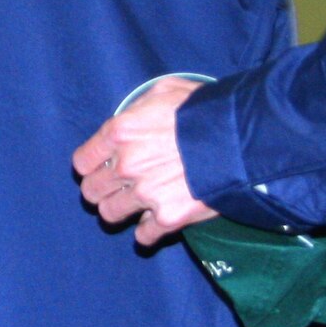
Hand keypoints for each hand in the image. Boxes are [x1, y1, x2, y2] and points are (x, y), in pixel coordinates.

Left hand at [73, 76, 219, 244]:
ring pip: (110, 214)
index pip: (82, 162)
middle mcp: (126, 166)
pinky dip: (148, 232)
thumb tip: (132, 117)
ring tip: (135, 205)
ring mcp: (146, 194)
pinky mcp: (169, 217)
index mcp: (119, 133)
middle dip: (103, 189)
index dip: (92, 166)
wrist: (244, 139)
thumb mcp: (165, 91)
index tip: (102, 167)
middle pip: (91, 191)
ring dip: (121, 210)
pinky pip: (144, 236)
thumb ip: (138, 108)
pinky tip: (155, 223)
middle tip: (118, 187)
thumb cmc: (205, 109)